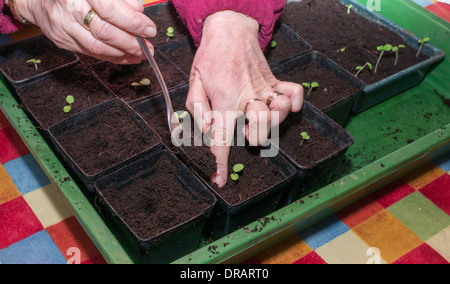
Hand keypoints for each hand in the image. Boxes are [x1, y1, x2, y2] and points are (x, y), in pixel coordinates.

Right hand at [15, 0, 156, 63]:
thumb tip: (139, 11)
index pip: (110, 9)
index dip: (132, 22)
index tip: (149, 29)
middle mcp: (70, 8)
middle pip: (105, 31)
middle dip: (131, 42)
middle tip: (148, 47)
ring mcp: (64, 27)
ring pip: (98, 47)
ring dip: (123, 53)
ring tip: (140, 54)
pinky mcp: (62, 41)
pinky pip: (91, 54)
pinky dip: (112, 57)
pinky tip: (126, 57)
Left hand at [186, 11, 302, 187]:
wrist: (230, 28)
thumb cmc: (210, 56)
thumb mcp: (194, 81)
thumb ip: (197, 108)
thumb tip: (207, 130)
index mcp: (225, 100)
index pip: (223, 139)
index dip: (220, 163)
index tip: (221, 180)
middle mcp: (248, 97)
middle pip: (259, 132)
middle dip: (250, 139)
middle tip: (243, 129)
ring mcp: (264, 89)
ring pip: (278, 116)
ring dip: (270, 124)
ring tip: (258, 118)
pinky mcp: (275, 81)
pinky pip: (294, 94)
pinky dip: (292, 103)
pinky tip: (281, 104)